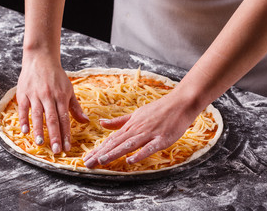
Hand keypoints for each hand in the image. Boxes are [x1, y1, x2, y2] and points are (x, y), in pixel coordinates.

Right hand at [16, 53, 88, 153]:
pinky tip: (25, 131)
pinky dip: (24, 120)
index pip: (64, 118)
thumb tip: (85, 121)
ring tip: (41, 143)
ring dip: (39, 130)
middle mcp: (49, 97)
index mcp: (61, 97)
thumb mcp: (69, 90)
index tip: (67, 147)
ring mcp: (35, 95)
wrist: (41, 59)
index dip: (66, 133)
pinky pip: (23, 108)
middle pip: (52, 119)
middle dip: (55, 135)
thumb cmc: (57, 76)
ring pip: (37, 115)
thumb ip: (75, 107)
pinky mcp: (23, 93)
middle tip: (56, 150)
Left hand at [83, 90, 200, 167]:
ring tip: (101, 161)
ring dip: (114, 153)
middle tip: (87, 163)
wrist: (180, 103)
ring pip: (128, 145)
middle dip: (101, 154)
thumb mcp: (136, 114)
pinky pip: (149, 148)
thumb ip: (119, 122)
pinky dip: (140, 154)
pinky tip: (130, 161)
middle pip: (116, 143)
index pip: (111, 139)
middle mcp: (137, 130)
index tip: (86, 158)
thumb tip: (101, 123)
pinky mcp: (162, 139)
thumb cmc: (158, 110)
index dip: (98, 149)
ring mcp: (149, 134)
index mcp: (130, 126)